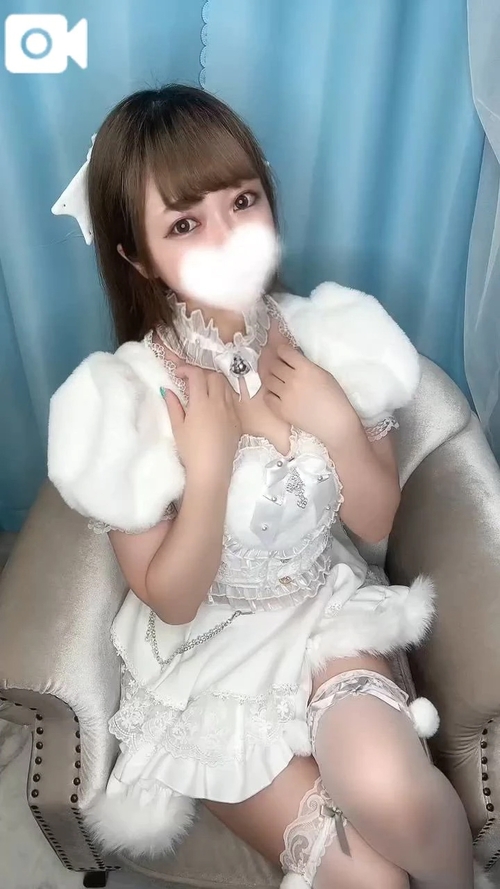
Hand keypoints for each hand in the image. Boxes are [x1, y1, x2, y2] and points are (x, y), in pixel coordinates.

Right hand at [163, 367, 240, 484]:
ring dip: (214, 383)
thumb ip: (173, 406)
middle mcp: (219, 403)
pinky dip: (222, 396)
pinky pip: (232, 400)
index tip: (178, 374)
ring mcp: (231, 411)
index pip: (197, 375)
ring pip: (225, 386)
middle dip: (202, 374)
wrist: (212, 470)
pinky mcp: (237, 421)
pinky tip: (214, 407)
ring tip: (203, 393)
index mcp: (202, 402)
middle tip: (191, 383)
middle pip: (214, 376)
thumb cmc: (191, 450)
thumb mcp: (177, 427)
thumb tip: (168, 391)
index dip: (187, 369)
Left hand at [263, 344, 357, 446]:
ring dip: (271, 377)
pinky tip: (276, 393)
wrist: (335, 423)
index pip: (285, 351)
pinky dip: (270, 393)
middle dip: (275, 363)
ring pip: (267, 380)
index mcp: (306, 369)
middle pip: (274, 365)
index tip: (283, 352)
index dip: (282, 350)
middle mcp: (293, 380)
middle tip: (279, 365)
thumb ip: (306, 365)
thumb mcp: (323, 373)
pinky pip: (267, 397)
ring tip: (276, 379)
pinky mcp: (281, 410)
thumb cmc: (334, 397)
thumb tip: (292, 358)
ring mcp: (285, 396)